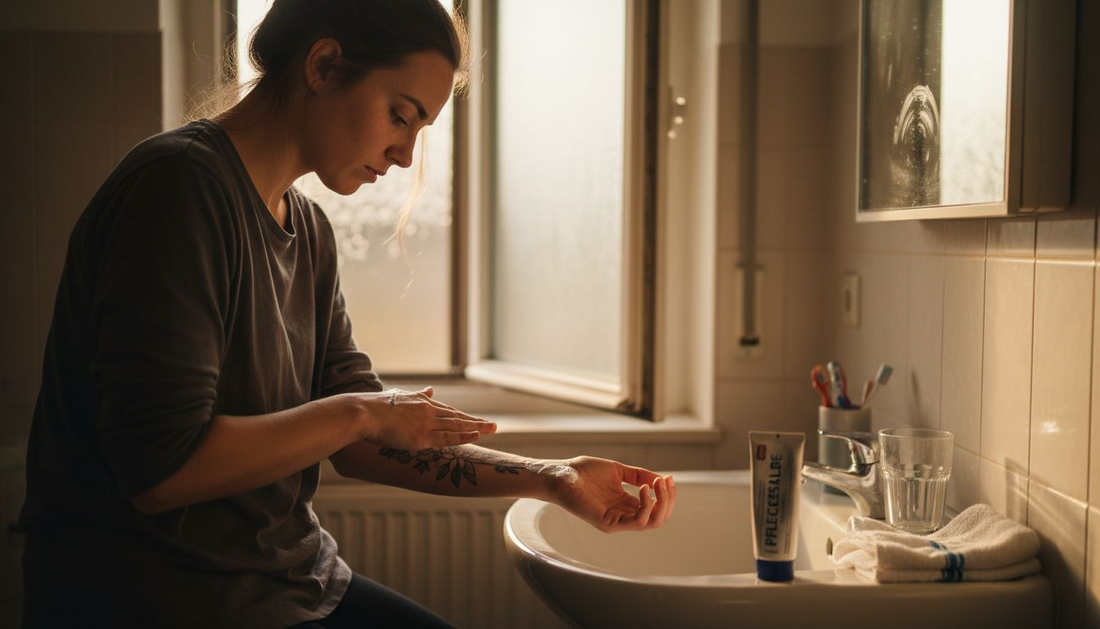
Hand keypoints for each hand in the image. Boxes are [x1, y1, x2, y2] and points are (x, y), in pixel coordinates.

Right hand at [355, 386, 496, 450]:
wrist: (363, 412)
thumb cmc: (375, 406)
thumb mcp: (399, 396)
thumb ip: (417, 395)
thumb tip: (431, 389)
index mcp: (422, 403)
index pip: (448, 410)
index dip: (463, 416)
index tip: (477, 420)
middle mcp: (428, 411)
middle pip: (457, 417)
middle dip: (476, 422)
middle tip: (493, 425)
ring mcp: (426, 424)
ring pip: (457, 425)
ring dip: (476, 427)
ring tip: (492, 429)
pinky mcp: (421, 437)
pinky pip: (447, 437)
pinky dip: (463, 436)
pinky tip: (476, 435)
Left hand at [550, 456, 675, 532]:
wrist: (562, 474)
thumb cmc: (584, 472)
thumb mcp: (619, 471)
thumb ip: (639, 476)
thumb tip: (661, 479)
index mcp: (626, 504)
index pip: (656, 508)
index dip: (667, 494)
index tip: (669, 478)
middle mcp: (623, 515)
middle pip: (659, 518)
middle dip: (668, 499)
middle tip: (666, 481)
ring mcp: (616, 522)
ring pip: (652, 523)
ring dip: (661, 502)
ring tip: (657, 484)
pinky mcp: (608, 523)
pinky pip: (637, 522)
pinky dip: (646, 506)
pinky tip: (642, 489)